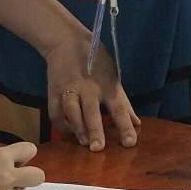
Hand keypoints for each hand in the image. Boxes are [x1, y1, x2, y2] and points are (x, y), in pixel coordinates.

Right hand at [45, 31, 140, 150]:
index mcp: (107, 85)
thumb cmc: (95, 58)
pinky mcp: (53, 91)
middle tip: (98, 148)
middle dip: (95, 130)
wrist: (65, 41)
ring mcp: (69, 89)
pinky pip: (55, 111)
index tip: (130, 143)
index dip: (125, 126)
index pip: (119, 108)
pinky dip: (61, 123)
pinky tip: (69, 131)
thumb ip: (123, 101)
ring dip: (77, 127)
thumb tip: (136, 123)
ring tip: (82, 141)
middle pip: (92, 111)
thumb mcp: (113, 75)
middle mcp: (88, 88)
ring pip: (71, 110)